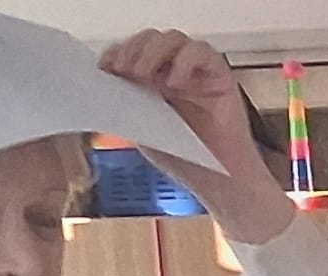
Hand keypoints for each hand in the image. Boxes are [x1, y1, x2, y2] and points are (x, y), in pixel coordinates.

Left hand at [98, 31, 292, 242]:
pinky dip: (185, 60)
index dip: (117, 52)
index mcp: (155, 84)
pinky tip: (175, 81)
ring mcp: (198, 75)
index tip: (105, 67)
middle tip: (124, 69)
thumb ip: (128, 108)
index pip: (132, 52)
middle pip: (151, 39)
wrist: (222, 184)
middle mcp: (176, 74)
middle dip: (133, 49)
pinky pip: (203, 53)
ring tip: (144, 73)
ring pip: (173, 39)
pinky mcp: (220, 78)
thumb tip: (105, 88)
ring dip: (153, 51)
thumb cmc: (189, 163)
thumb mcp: (144, 133)